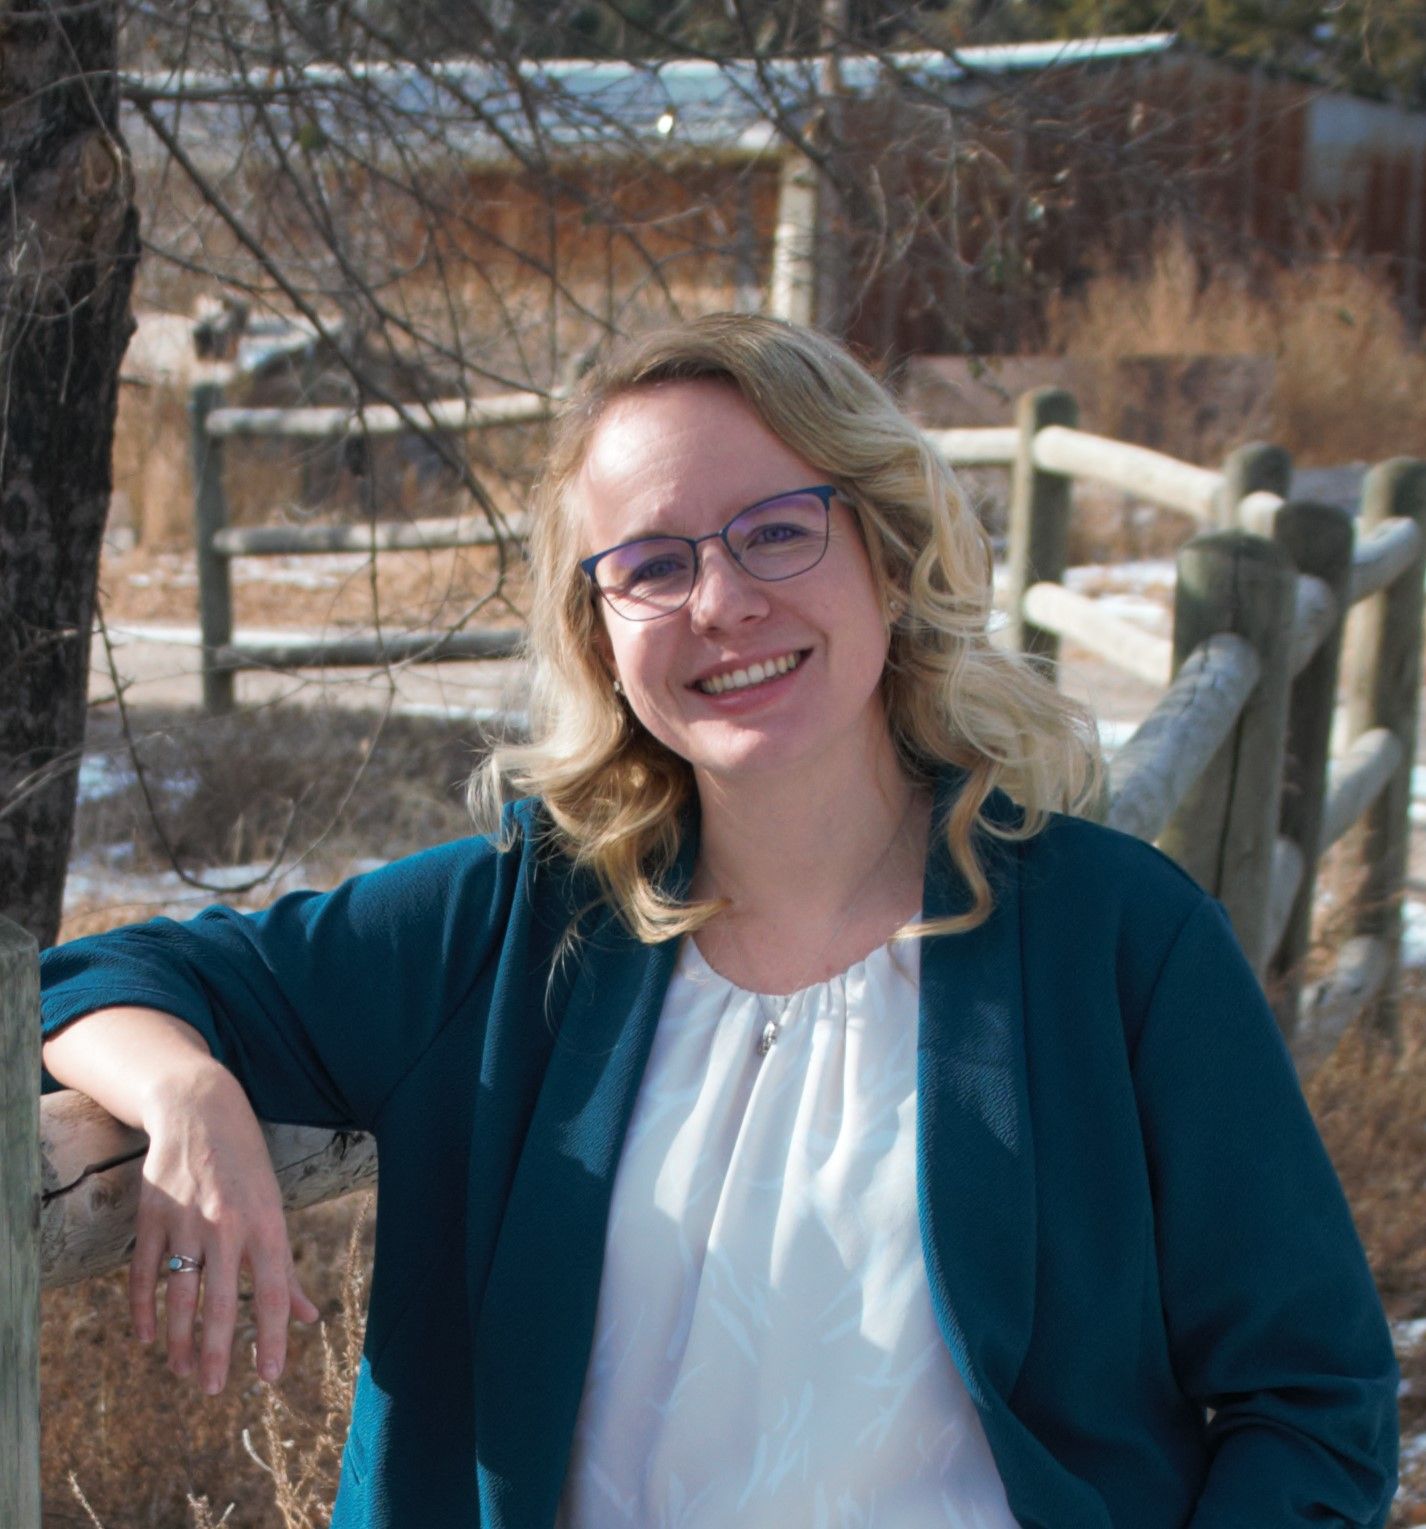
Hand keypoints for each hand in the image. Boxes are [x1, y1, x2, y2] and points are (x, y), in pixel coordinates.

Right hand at [128, 1062, 318, 1392]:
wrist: (201, 1110)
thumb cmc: (247, 1167)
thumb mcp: (275, 1209)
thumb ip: (286, 1268)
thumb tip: (309, 1317)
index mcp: (266, 1224)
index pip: (272, 1292)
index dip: (271, 1337)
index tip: (269, 1376)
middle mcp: (227, 1225)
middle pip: (220, 1301)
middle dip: (215, 1352)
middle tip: (212, 1391)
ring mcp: (186, 1221)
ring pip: (179, 1293)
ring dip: (179, 1339)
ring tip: (182, 1371)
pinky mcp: (152, 1216)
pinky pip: (143, 1272)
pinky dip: (143, 1308)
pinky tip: (148, 1337)